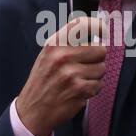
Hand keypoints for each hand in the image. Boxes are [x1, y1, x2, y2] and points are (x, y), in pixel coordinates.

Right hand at [15, 15, 107, 135]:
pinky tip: (78, 91)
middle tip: (85, 66)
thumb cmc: (42, 82)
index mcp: (54, 44)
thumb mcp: (47, 56)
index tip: (103, 31)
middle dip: (97, 59)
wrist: (32, 111)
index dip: (98, 26)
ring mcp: (71, 73)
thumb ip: (68, 43)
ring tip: (78, 81)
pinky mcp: (79, 89)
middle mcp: (62, 56)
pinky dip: (92, 90)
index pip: (82, 25)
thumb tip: (96, 33)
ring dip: (94, 76)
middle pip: (100, 50)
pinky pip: (99, 85)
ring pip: (102, 68)